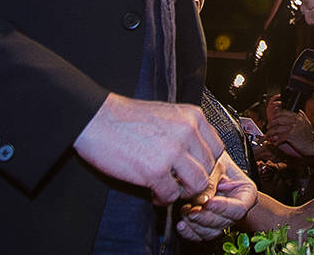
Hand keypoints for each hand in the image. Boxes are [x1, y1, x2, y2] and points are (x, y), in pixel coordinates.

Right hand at [73, 93, 222, 205]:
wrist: (95, 119)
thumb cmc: (126, 117)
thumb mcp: (167, 114)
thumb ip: (186, 131)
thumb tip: (197, 156)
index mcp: (192, 116)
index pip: (217, 149)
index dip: (207, 164)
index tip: (195, 170)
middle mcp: (187, 132)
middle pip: (210, 169)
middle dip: (196, 180)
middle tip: (181, 184)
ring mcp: (173, 152)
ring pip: (198, 184)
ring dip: (184, 192)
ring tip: (169, 189)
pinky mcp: (155, 171)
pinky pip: (172, 195)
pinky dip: (163, 199)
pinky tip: (153, 192)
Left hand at [175, 152, 257, 240]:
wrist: (200, 157)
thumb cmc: (211, 158)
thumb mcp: (214, 164)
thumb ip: (210, 182)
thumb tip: (204, 199)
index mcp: (245, 193)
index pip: (239, 208)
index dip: (223, 208)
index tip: (209, 202)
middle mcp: (234, 208)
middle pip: (225, 222)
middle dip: (206, 218)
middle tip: (192, 210)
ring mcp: (221, 217)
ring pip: (212, 232)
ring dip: (196, 225)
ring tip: (185, 212)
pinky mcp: (206, 223)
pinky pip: (200, 235)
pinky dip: (189, 232)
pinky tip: (181, 224)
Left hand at [264, 108, 313, 157]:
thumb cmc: (310, 136)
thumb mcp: (307, 123)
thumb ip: (302, 116)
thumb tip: (299, 111)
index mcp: (297, 117)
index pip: (283, 113)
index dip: (275, 116)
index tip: (272, 120)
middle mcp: (295, 121)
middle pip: (278, 119)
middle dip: (271, 123)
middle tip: (268, 128)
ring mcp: (293, 128)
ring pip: (277, 128)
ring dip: (271, 133)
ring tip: (269, 136)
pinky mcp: (291, 136)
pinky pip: (280, 137)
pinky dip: (276, 141)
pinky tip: (275, 143)